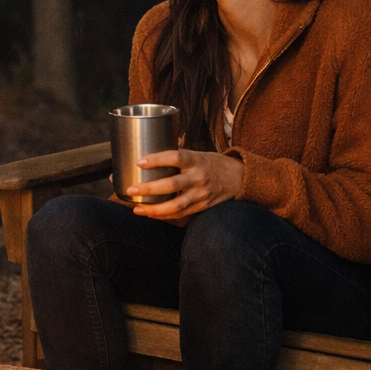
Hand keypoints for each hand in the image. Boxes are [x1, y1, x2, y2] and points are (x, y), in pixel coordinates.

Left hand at [127, 149, 244, 220]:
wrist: (239, 178)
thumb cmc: (211, 164)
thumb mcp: (198, 154)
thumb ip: (177, 158)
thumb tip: (146, 157)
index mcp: (197, 160)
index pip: (176, 157)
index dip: (158, 159)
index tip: (140, 162)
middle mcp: (199, 177)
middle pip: (173, 184)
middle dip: (150, 188)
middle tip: (131, 189)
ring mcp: (201, 194)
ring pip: (176, 205)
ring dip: (154, 208)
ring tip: (137, 208)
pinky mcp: (202, 206)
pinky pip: (180, 213)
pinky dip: (163, 215)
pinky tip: (149, 213)